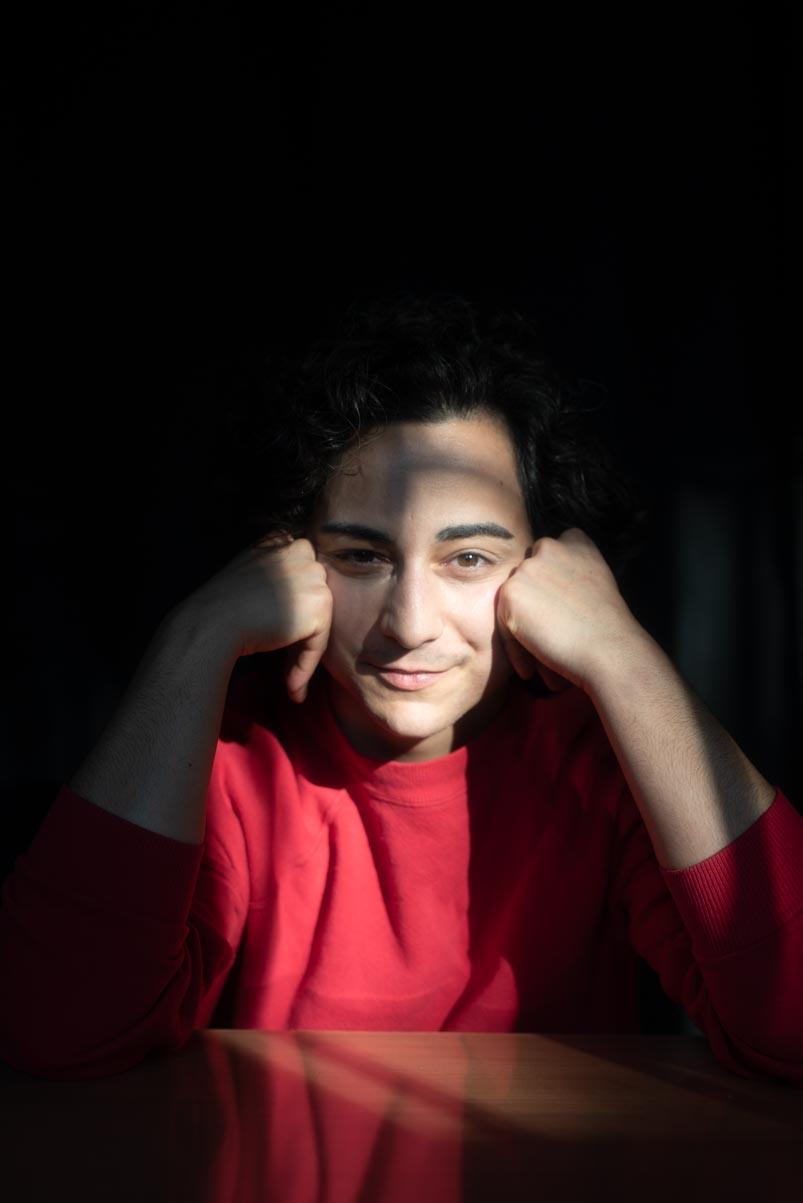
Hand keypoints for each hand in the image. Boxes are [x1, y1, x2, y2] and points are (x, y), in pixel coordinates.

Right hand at [178, 533, 333, 702]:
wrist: (210, 624)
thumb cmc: (219, 608)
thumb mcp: (247, 576)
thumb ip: (273, 579)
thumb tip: (294, 609)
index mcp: (279, 540)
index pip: (299, 578)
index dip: (293, 613)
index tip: (282, 641)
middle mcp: (300, 551)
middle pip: (313, 599)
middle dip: (303, 633)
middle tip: (287, 668)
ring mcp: (311, 575)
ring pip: (318, 622)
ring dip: (304, 654)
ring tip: (289, 683)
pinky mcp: (318, 604)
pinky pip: (319, 642)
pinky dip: (306, 667)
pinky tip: (292, 688)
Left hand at [495, 527, 642, 693]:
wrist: (609, 649)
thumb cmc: (609, 628)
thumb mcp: (597, 583)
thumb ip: (571, 574)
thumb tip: (546, 590)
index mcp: (576, 541)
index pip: (549, 555)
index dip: (550, 585)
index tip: (558, 614)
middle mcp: (550, 546)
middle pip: (527, 578)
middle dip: (532, 608)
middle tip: (544, 639)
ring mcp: (528, 567)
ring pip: (514, 602)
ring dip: (523, 630)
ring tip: (539, 660)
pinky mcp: (510, 591)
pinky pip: (504, 624)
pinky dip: (515, 649)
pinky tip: (531, 670)